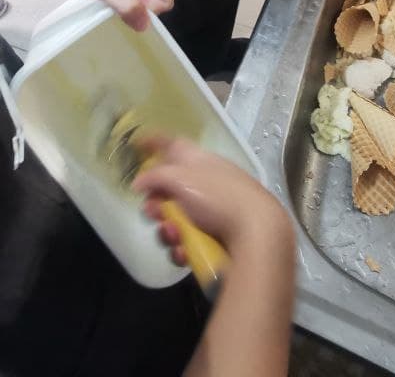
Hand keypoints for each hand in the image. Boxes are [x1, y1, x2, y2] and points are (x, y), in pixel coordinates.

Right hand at [132, 134, 292, 258]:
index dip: (155, 143)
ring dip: (168, 229)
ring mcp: (211, 212)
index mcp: (200, 161)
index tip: (137, 144)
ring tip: (174, 235)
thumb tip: (139, 182)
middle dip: (156, 203)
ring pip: (176, 220)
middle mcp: (205, 184)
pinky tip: (185, 251)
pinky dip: (182, 246)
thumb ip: (155, 176)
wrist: (257, 234)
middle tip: (153, 211)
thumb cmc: (220, 198)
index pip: (173, 145)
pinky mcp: (215, 238)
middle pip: (169, 190)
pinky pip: (187, 241)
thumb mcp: (183, 179)